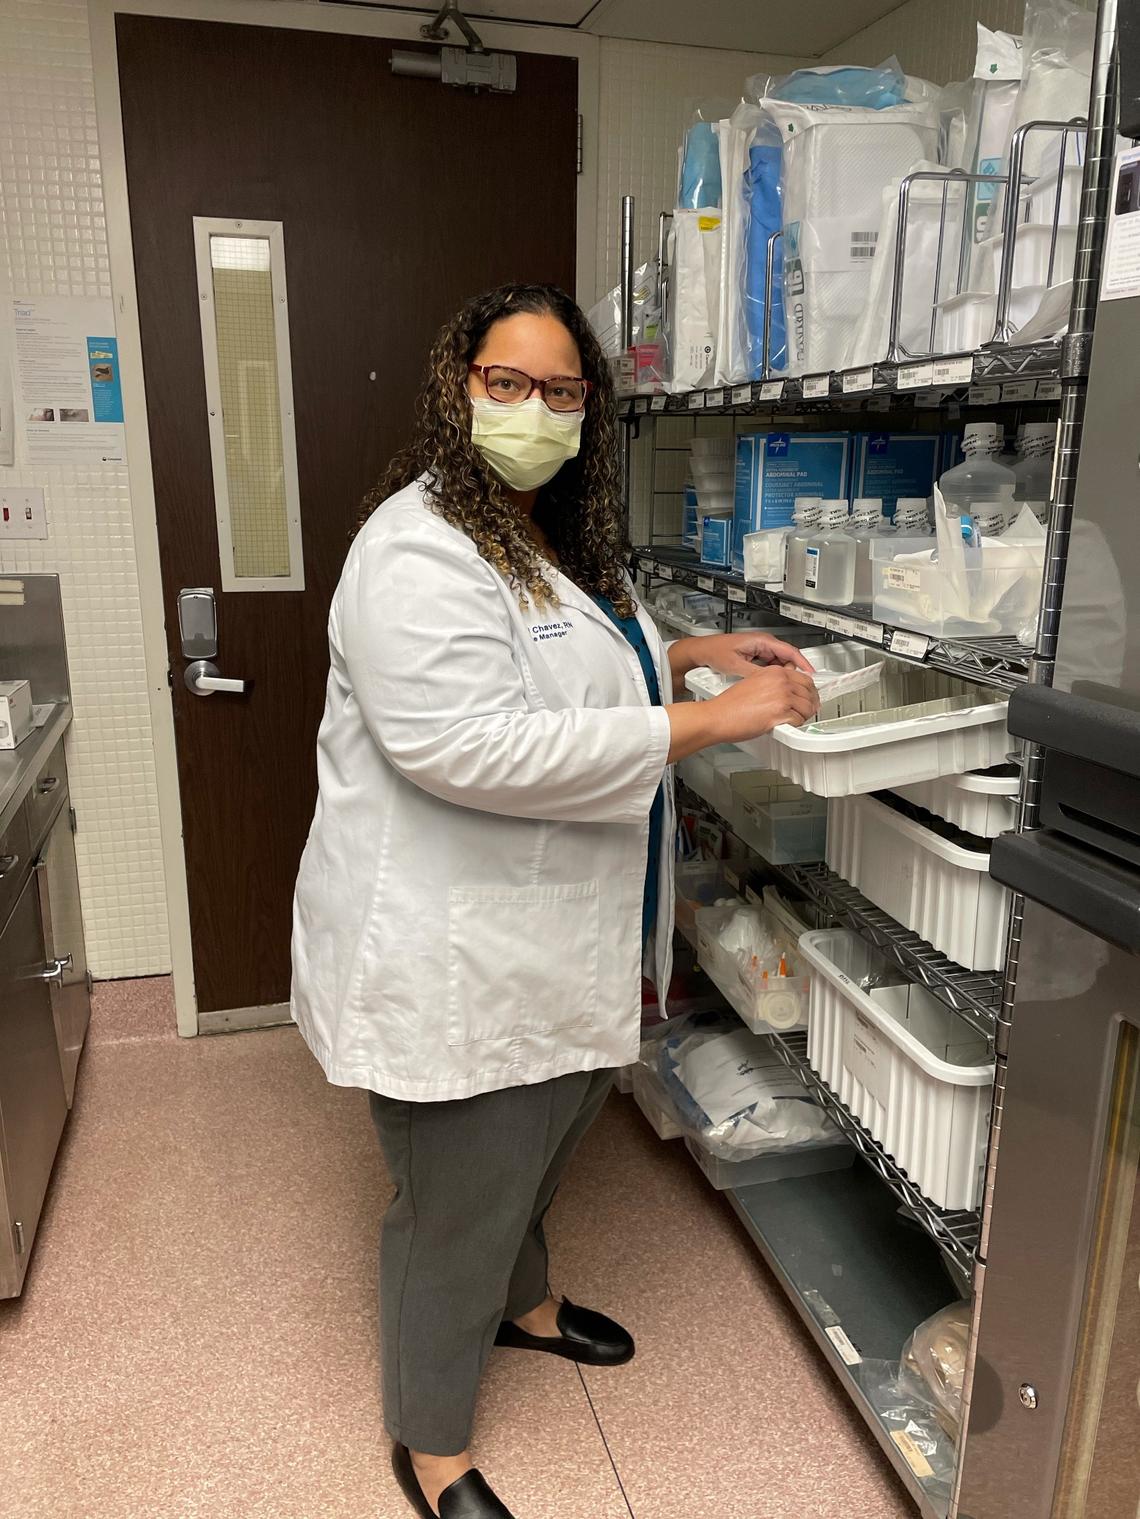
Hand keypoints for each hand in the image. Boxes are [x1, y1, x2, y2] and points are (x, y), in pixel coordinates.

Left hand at [670, 631, 814, 681]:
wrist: (701, 651)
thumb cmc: (715, 652)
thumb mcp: (737, 665)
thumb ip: (756, 673)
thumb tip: (771, 681)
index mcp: (762, 641)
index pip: (790, 651)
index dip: (803, 664)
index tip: (811, 675)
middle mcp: (763, 643)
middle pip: (787, 658)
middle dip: (794, 673)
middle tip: (798, 687)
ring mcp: (760, 649)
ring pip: (780, 663)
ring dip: (784, 675)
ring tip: (785, 689)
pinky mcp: (755, 656)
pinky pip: (771, 666)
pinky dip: (774, 675)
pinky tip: (771, 685)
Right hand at [709, 665, 819, 741]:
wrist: (717, 716)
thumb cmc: (729, 704)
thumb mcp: (753, 682)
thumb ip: (772, 683)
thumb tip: (786, 689)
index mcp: (774, 672)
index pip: (805, 678)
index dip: (810, 690)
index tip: (811, 697)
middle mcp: (780, 681)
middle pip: (810, 692)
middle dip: (811, 703)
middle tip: (808, 711)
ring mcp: (781, 696)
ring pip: (808, 707)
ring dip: (805, 716)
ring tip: (797, 720)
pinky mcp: (780, 713)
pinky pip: (799, 720)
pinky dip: (796, 726)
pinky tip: (788, 726)